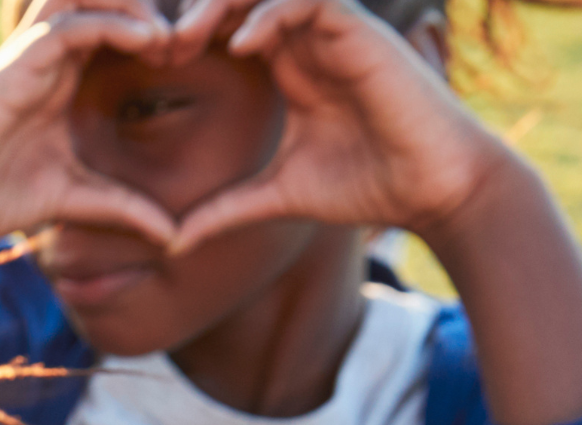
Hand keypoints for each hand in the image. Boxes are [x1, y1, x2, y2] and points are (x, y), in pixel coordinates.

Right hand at [0, 0, 177, 273]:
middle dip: (153, 5)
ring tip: (171, 39)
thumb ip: (125, 208)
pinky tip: (149, 44)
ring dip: (136, 4)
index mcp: (63, 72)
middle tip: (193, 39)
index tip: (197, 55)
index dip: (161, 28)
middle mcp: (49, 53)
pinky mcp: (16, 63)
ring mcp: (31, 53)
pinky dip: (115, 23)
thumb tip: (175, 237)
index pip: (118, 21)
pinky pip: (73, 22)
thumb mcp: (77, 199)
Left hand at [169, 0, 510, 252]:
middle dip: (197, 13)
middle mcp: (309, 42)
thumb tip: (170, 244)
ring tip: (188, 38)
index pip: (230, 27)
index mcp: (289, 67)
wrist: (430, 188)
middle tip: (159, 47)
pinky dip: (274, 13)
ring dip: (226, 5)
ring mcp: (335, 32)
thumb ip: (223, 211)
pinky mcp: (361, 33)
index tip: (150, 66)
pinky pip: (311, 1)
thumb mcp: (276, 197)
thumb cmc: (365, 185)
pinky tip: (244, 45)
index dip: (189, 38)